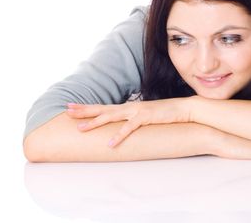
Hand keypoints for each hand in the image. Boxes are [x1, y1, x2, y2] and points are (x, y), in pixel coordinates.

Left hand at [66, 98, 191, 147]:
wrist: (183, 109)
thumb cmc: (164, 115)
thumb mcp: (144, 118)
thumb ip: (133, 121)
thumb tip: (122, 128)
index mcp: (128, 108)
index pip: (103, 107)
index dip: (87, 107)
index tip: (71, 107)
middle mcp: (129, 107)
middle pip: (102, 109)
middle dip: (84, 110)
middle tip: (67, 111)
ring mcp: (136, 111)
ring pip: (111, 117)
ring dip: (95, 123)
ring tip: (80, 129)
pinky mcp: (145, 118)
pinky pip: (129, 128)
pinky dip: (118, 136)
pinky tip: (109, 143)